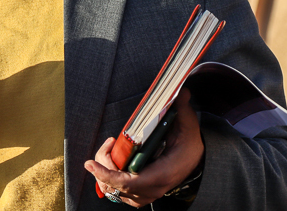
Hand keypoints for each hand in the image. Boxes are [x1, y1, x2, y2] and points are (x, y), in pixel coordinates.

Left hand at [85, 90, 203, 207]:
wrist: (196, 160)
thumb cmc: (190, 144)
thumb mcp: (188, 125)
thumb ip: (182, 108)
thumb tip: (181, 91)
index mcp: (161, 174)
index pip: (128, 182)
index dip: (106, 174)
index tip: (90, 163)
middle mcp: (152, 189)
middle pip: (115, 185)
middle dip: (103, 164)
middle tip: (110, 142)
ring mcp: (145, 194)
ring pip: (113, 190)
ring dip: (104, 171)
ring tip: (111, 148)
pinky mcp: (141, 194)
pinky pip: (118, 191)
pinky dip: (109, 178)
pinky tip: (112, 160)